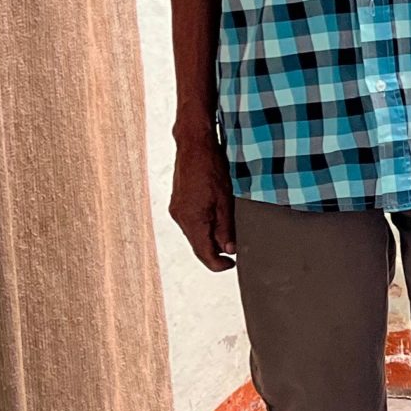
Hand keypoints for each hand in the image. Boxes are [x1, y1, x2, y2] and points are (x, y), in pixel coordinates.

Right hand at [170, 130, 234, 270]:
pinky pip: (191, 222)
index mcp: (192, 220)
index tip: (232, 265)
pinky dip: (203, 225)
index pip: (204, 254)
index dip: (219, 264)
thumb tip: (229, 249)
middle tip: (234, 249)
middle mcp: (180, 218)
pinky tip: (216, 217)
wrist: (194, 145)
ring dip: (210, 236)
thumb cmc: (211, 168)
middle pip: (198, 245)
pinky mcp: (177, 203)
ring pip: (194, 234)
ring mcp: (176, 210)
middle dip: (215, 250)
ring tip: (227, 230)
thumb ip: (226, 228)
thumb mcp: (226, 201)